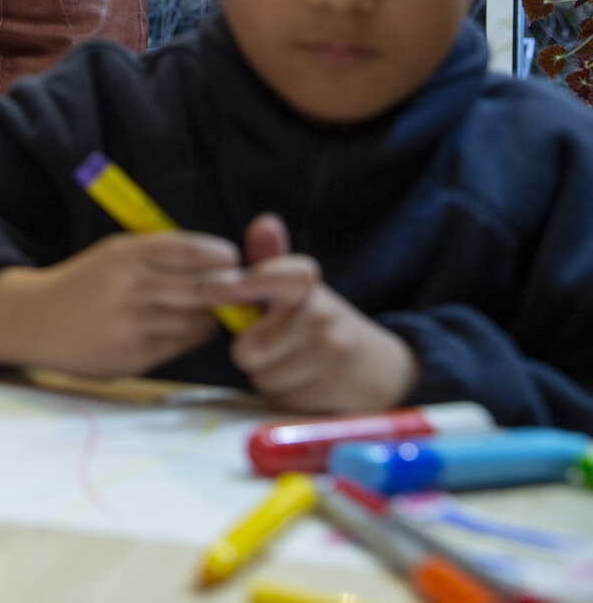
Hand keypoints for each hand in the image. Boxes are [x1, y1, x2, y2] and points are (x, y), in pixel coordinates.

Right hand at [0, 232, 242, 377]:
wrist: (35, 320)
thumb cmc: (84, 283)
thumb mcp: (113, 255)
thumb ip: (159, 257)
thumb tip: (220, 265)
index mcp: (125, 254)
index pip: (190, 250)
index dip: (220, 256)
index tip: (230, 259)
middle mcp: (130, 287)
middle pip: (204, 288)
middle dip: (231, 289)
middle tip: (243, 289)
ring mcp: (132, 324)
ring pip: (198, 320)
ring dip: (212, 316)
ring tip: (207, 310)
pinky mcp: (134, 355)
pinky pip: (182, 344)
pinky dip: (192, 335)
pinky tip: (184, 328)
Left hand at [228, 215, 418, 412]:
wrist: (381, 367)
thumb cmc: (322, 324)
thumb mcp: (300, 291)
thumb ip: (272, 260)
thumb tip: (264, 221)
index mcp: (307, 288)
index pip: (285, 275)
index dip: (258, 280)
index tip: (238, 285)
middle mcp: (321, 316)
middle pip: (250, 348)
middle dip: (251, 355)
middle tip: (273, 347)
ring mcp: (330, 352)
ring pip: (264, 376)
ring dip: (270, 377)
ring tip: (295, 364)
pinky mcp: (335, 387)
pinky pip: (283, 398)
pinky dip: (288, 396)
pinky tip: (308, 383)